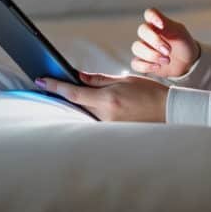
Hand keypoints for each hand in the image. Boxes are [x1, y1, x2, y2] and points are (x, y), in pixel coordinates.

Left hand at [36, 72, 167, 121]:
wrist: (170, 112)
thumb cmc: (149, 94)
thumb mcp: (124, 80)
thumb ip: (99, 80)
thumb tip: (78, 76)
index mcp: (108, 100)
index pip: (73, 93)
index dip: (55, 86)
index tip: (41, 79)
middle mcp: (105, 116)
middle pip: (76, 104)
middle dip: (65, 94)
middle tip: (51, 82)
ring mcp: (109, 128)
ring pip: (85, 113)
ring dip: (80, 104)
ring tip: (73, 93)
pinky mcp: (113, 134)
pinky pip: (95, 122)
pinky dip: (91, 112)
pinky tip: (92, 105)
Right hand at [130, 8, 199, 77]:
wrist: (187, 63)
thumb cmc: (183, 44)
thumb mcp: (180, 32)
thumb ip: (169, 25)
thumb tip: (159, 24)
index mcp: (158, 24)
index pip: (150, 14)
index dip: (153, 17)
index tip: (161, 25)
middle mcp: (149, 34)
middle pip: (142, 31)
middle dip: (155, 41)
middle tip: (168, 50)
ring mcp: (144, 48)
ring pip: (137, 48)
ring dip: (151, 55)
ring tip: (167, 60)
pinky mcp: (143, 62)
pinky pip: (135, 63)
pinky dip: (145, 66)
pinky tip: (157, 67)